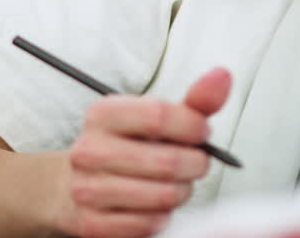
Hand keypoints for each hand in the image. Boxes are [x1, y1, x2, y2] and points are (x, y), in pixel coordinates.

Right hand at [56, 68, 232, 237]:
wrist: (77, 184)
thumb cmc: (128, 146)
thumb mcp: (158, 117)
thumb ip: (194, 100)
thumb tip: (222, 76)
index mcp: (104, 114)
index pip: (159, 115)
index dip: (193, 126)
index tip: (202, 132)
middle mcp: (89, 150)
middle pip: (167, 161)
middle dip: (195, 164)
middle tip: (195, 162)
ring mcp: (86, 188)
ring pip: (162, 195)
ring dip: (181, 192)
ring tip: (176, 184)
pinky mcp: (90, 223)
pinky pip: (148, 224)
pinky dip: (162, 216)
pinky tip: (155, 205)